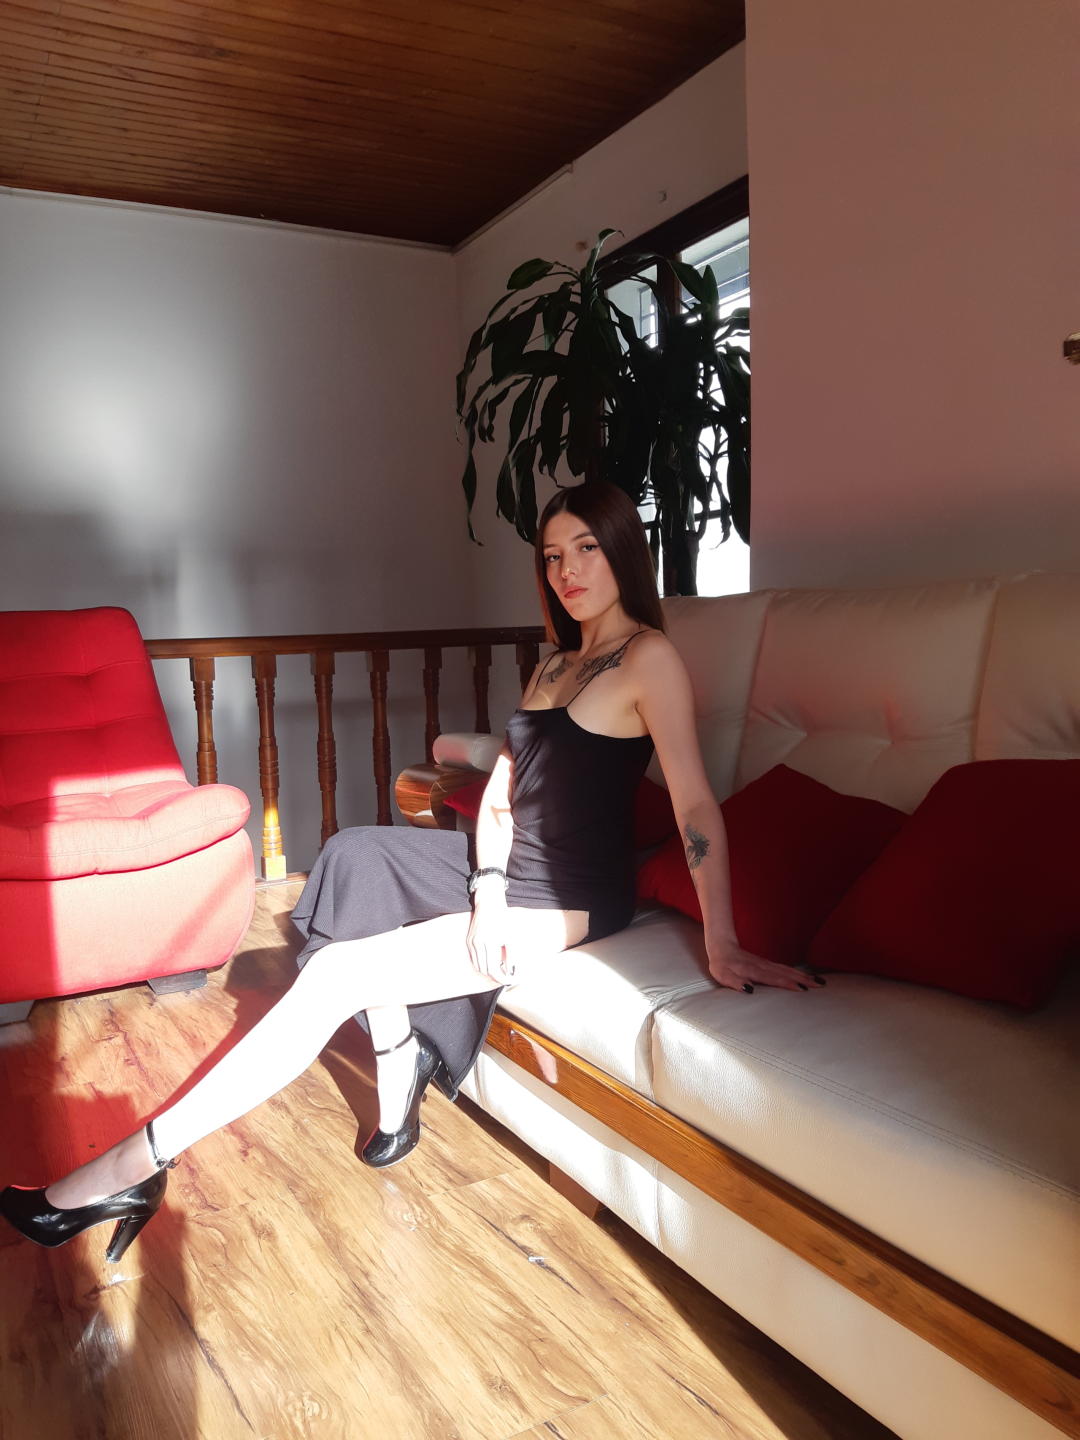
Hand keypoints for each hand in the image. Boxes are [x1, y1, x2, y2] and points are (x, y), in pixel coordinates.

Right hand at [466, 894, 517, 984]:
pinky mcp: (468, 940)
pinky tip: (490, 962)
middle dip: (496, 977)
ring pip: (478, 966)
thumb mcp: (511, 937)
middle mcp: (478, 943)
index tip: (509, 981)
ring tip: (499, 970)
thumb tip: (511, 971)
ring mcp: (472, 942)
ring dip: (488, 971)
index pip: (494, 969)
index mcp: (490, 942)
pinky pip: (473, 958)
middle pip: (485, 970)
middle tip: (506, 977)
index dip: (502, 978)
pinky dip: (481, 964)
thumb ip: (511, 956)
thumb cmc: (503, 919)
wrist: (489, 903)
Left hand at [706, 938, 825, 994]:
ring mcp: (767, 964)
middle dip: (804, 980)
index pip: (774, 978)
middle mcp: (763, 966)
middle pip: (786, 973)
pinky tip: (806, 977)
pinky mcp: (768, 964)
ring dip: (804, 976)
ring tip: (820, 982)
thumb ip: (735, 982)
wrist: (722, 947)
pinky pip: (785, 969)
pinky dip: (797, 973)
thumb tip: (749, 990)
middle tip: (821, 986)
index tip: (803, 989)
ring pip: (788, 970)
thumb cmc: (721, 964)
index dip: (788, 984)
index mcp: (753, 970)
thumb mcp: (723, 975)